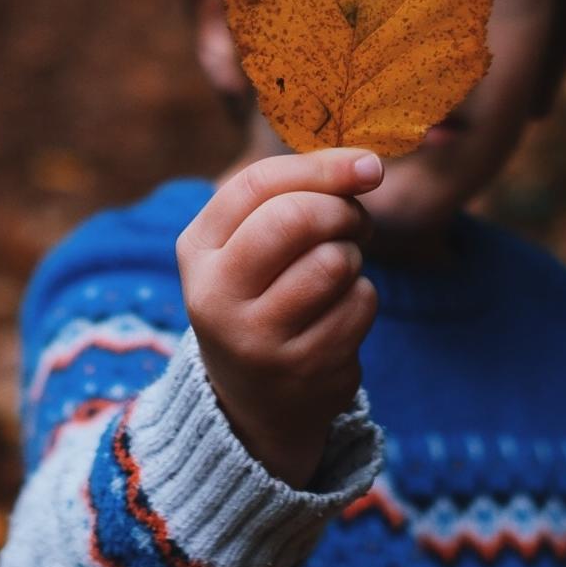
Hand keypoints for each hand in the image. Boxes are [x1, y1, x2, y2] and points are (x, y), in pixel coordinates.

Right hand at [176, 147, 383, 484]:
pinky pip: (359, 304)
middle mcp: (217, 296)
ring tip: (337, 272)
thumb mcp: (249, 244)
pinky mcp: (303, 369)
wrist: (253, 401)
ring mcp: (258, 339)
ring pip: (334, 261)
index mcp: (197, 250)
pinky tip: (338, 314)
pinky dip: (362, 299)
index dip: (321, 167)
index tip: (367, 165)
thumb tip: (367, 165)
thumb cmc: (261, 296)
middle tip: (354, 222)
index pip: (257, 185)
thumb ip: (294, 195)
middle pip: (295, 219)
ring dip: (352, 258)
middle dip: (341, 210)